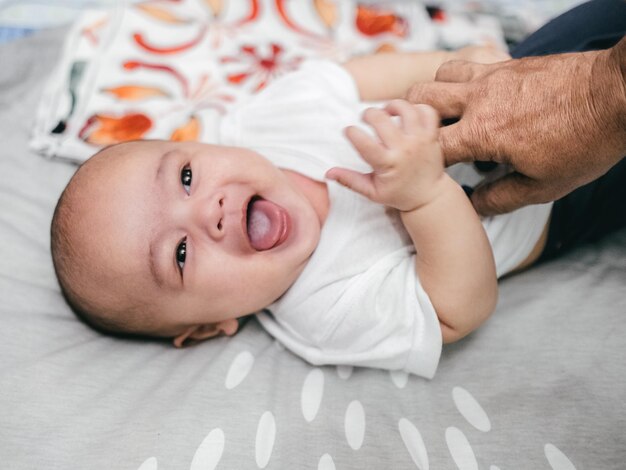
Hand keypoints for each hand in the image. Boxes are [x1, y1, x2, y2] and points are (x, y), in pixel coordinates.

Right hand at [326, 100, 444, 211]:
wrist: (428, 196)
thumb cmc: (397, 193)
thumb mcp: (371, 191)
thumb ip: (349, 180)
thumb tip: (328, 173)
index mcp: (387, 164)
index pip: (363, 142)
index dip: (351, 132)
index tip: (349, 132)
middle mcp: (404, 149)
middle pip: (381, 119)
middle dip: (368, 114)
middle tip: (365, 119)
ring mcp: (420, 140)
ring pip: (406, 109)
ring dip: (391, 105)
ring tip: (385, 112)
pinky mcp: (432, 135)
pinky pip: (427, 111)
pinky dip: (416, 108)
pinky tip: (406, 114)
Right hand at [405, 38, 625, 214]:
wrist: (620, 94)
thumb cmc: (586, 140)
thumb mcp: (544, 186)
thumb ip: (500, 198)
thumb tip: (474, 204)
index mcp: (482, 133)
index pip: (429, 149)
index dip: (417, 163)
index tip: (420, 172)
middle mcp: (479, 99)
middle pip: (419, 99)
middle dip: (407, 118)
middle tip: (416, 136)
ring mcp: (492, 76)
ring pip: (440, 74)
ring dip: (434, 94)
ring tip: (443, 114)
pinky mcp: (508, 64)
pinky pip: (469, 64)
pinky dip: (459, 79)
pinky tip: (475, 98)